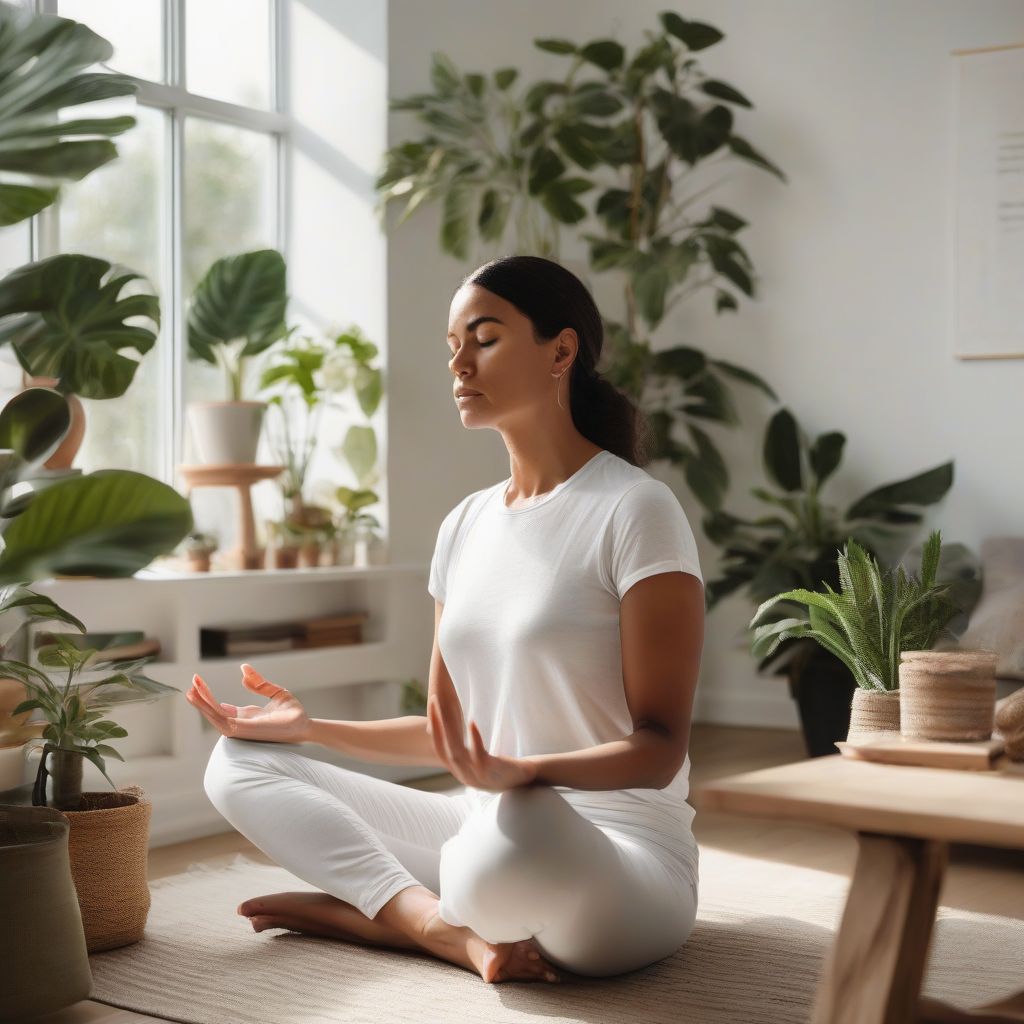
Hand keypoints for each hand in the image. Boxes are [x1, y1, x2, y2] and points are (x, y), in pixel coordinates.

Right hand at [186, 663, 311, 743]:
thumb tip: (243, 668)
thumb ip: (258, 683)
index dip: (209, 698)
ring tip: (191, 690)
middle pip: (214, 712)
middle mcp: (240, 724)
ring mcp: (240, 729)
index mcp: (246, 717)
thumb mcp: (275, 692)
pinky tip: (203, 698)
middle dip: (201, 699)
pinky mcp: (243, 730)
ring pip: (214, 716)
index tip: (199, 684)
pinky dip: (210, 709)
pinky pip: (222, 719)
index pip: (221, 709)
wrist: (304, 724)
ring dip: (202, 703)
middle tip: (191, 684)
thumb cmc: (293, 712)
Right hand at [427, 691, 536, 791]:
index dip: (434, 727)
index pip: (439, 748)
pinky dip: (474, 738)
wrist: (526, 777)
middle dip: (436, 724)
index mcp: (459, 771)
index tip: (432, 705)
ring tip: (448, 707)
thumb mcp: (478, 762)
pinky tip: (471, 722)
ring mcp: (476, 776)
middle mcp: (464, 775)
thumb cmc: (503, 767)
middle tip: (434, 699)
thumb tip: (455, 730)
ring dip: (449, 730)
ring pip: (456, 752)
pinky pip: (478, 755)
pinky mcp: (491, 772)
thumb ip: (466, 751)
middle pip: (443, 749)